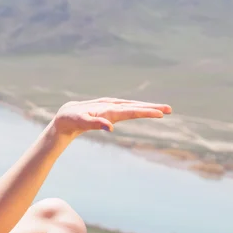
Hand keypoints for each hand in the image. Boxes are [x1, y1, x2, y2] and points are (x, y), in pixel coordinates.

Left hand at [52, 97, 171, 137]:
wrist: (64, 117)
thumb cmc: (70, 120)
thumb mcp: (79, 122)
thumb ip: (94, 124)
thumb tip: (110, 127)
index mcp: (106, 109)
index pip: (129, 110)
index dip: (145, 112)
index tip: (160, 113)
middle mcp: (109, 106)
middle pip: (133, 106)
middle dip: (151, 108)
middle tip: (169, 109)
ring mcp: (109, 107)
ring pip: (131, 106)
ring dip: (146, 107)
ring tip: (162, 110)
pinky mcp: (108, 110)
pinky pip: (126, 108)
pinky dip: (137, 108)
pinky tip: (143, 109)